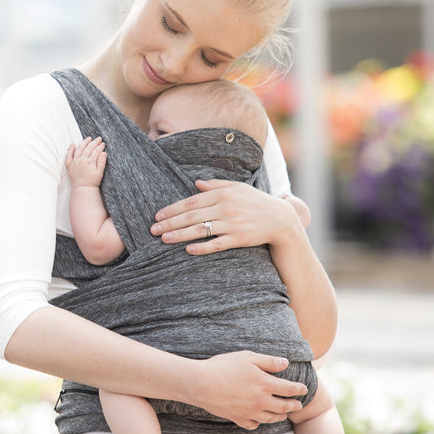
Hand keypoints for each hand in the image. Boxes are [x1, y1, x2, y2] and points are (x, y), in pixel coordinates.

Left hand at [66, 137, 106, 187]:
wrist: (83, 188)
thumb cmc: (92, 182)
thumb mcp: (100, 172)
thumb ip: (101, 162)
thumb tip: (104, 153)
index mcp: (89, 162)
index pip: (95, 151)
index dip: (100, 146)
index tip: (103, 143)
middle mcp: (81, 160)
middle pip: (88, 148)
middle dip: (94, 142)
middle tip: (98, 138)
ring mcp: (75, 162)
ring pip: (79, 149)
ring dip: (84, 143)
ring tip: (88, 138)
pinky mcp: (70, 165)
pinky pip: (69, 155)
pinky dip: (70, 149)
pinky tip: (73, 144)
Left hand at [150, 178, 295, 254]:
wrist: (280, 219)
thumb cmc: (255, 202)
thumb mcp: (237, 187)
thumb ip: (216, 184)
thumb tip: (195, 183)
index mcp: (222, 193)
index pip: (191, 201)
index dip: (173, 209)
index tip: (158, 216)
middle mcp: (226, 207)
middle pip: (192, 216)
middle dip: (170, 223)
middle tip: (153, 230)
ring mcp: (232, 223)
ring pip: (201, 230)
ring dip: (180, 235)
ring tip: (164, 239)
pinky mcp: (239, 238)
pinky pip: (217, 244)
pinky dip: (202, 247)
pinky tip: (188, 250)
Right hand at [189, 351, 306, 428]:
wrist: (201, 383)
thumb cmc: (223, 366)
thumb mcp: (247, 357)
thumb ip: (268, 361)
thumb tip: (285, 363)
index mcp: (265, 384)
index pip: (288, 388)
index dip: (298, 389)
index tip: (304, 389)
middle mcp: (260, 401)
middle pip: (283, 406)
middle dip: (293, 405)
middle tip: (299, 405)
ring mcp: (249, 412)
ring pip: (270, 418)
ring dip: (280, 416)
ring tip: (284, 414)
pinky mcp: (237, 418)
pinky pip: (253, 424)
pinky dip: (259, 423)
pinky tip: (259, 420)